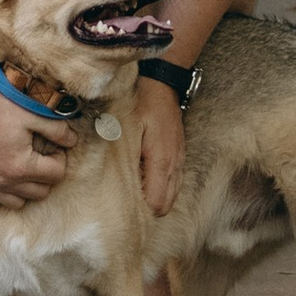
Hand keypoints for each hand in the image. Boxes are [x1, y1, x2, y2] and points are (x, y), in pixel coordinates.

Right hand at [0, 81, 69, 210]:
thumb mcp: (31, 114)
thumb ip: (57, 129)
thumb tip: (72, 141)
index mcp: (22, 167)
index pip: (56, 175)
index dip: (60, 160)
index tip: (54, 148)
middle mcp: (5, 182)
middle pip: (40, 192)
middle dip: (47, 175)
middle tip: (42, 157)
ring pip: (18, 202)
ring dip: (26, 188)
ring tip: (25, 168)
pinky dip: (4, 191)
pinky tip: (5, 173)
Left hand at [134, 76, 185, 218]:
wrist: (163, 85)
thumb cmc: (143, 104)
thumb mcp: (128, 127)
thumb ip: (125, 156)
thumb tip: (115, 182)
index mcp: (161, 160)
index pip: (155, 202)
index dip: (139, 209)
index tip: (122, 203)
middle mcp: (174, 165)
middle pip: (165, 205)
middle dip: (147, 209)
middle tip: (126, 200)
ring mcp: (180, 161)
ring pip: (172, 196)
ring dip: (156, 199)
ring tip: (135, 191)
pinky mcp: (180, 157)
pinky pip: (175, 184)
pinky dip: (163, 189)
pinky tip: (147, 180)